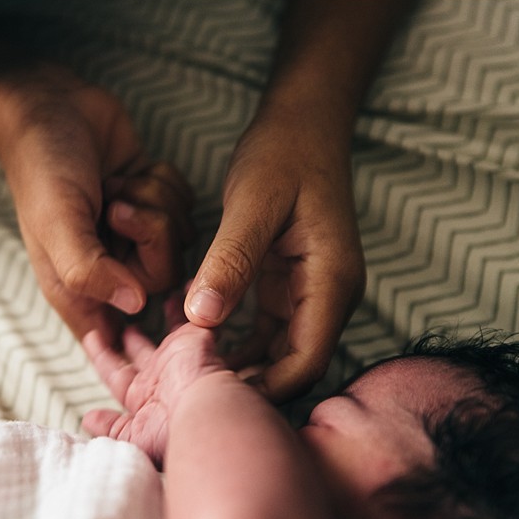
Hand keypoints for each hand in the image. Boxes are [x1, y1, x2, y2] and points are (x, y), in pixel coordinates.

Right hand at [0, 71, 192, 341]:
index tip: (144, 298)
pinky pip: (188, 207)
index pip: (116, 343)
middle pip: (164, 279)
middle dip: (150, 234)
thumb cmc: (42, 167)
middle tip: (116, 206)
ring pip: (181, 240)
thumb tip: (136, 303)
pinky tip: (129, 172)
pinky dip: (164, 183)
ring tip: (114, 185)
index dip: (138, 340)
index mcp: (78, 289)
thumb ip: (89, 270)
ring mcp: (133, 236)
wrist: (49, 105)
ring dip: (155, 202)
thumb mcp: (56, 223)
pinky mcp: (152, 202)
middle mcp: (108, 268)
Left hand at [81, 297, 225, 467]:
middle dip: (131, 339)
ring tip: (154, 295)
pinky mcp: (198, 340)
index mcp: (144, 399)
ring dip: (166, 315)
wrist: (206, 418)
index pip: (117, 374)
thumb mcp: (135, 438)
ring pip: (172, 331)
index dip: (104, 358)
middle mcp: (163, 377)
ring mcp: (181, 358)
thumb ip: (112, 427)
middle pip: (142, 351)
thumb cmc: (171, 433)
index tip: (91, 339)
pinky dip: (193, 300)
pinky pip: (197, 316)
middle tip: (122, 320)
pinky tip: (188, 284)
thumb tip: (88, 418)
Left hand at [185, 109, 364, 402]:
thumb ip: (229, 260)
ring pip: (278, 353)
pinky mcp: (287, 285)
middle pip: (294, 366)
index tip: (213, 396)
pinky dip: (236, 342)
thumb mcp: (252, 204)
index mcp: (331, 282)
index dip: (264, 388)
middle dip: (249, 385)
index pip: (307, 362)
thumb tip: (202, 319)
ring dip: (240, 367)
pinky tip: (197, 343)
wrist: (302, 123)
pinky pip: (265, 330)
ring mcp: (309, 292)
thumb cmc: (283, 155)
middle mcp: (327, 296)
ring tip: (188, 375)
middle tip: (190, 394)